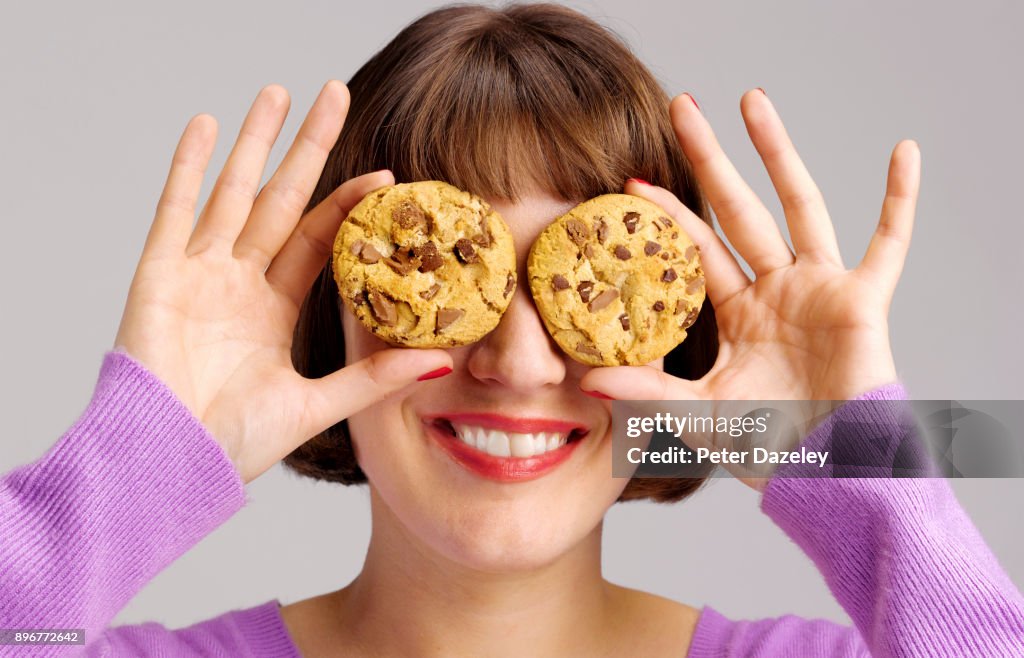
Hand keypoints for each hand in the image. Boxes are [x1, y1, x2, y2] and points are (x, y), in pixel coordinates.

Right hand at [113, 83, 451, 483]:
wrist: (170, 466)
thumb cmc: (235, 445)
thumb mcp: (318, 405)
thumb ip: (375, 378)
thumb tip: (443, 362)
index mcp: (273, 309)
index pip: (319, 240)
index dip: (349, 206)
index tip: (387, 176)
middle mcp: (239, 283)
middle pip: (280, 200)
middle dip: (306, 148)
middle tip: (334, 93)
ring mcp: (198, 273)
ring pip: (233, 192)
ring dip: (254, 142)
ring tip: (278, 92)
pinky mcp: (158, 274)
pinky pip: (175, 210)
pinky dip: (188, 167)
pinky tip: (206, 125)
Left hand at [581, 89, 919, 486]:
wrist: (828, 474)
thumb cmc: (768, 447)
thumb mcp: (698, 414)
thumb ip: (647, 391)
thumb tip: (584, 379)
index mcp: (737, 313)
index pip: (695, 250)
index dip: (666, 216)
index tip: (629, 184)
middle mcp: (775, 290)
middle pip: (737, 208)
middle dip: (710, 159)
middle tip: (682, 106)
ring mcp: (819, 289)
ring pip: (797, 205)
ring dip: (777, 153)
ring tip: (752, 99)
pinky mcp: (862, 300)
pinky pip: (889, 242)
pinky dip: (899, 200)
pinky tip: (903, 151)